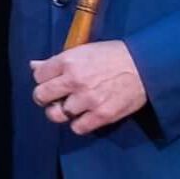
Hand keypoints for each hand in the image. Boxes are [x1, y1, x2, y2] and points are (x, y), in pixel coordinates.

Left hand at [29, 41, 146, 135]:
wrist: (146, 66)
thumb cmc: (114, 55)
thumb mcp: (84, 50)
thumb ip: (58, 61)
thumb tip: (33, 66)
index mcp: (69, 61)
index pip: (38, 76)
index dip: (43, 79)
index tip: (51, 81)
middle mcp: (74, 80)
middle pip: (41, 96)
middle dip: (44, 98)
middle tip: (54, 98)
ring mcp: (88, 99)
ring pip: (56, 115)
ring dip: (61, 112)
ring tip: (70, 107)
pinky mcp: (101, 115)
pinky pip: (77, 128)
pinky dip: (79, 124)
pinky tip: (84, 116)